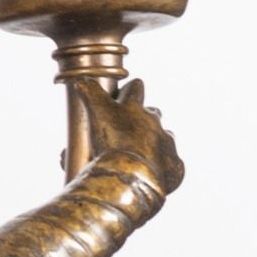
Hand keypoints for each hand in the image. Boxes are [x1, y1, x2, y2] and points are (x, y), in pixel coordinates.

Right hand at [98, 80, 184, 200]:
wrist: (132, 176)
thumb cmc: (111, 143)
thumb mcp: (96, 112)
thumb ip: (89, 93)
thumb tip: (82, 81)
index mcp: (134, 108)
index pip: (135, 89)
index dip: (131, 89)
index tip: (127, 90)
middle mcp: (154, 123)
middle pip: (153, 112)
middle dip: (144, 117)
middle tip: (128, 128)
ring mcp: (166, 144)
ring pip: (163, 137)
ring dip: (153, 142)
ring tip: (138, 154)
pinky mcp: (174, 165)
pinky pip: (171, 163)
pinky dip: (162, 166)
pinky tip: (151, 172)